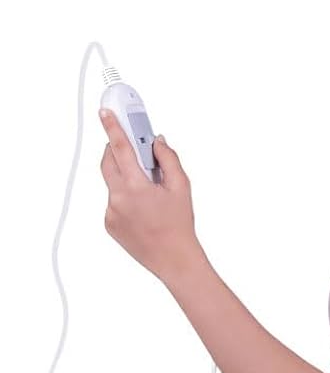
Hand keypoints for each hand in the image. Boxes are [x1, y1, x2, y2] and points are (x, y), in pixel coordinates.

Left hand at [99, 108, 201, 280]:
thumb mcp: (181, 187)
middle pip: (109, 162)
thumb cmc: (179, 225)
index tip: (105, 113)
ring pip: (112, 183)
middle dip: (118, 152)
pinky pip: (113, 201)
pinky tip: (143, 211)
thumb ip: (168, 159)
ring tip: (148, 194)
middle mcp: (118, 198)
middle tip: (134, 150)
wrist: (174, 259)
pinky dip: (125, 198)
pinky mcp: (109, 223)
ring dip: (125, 178)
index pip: (120, 148)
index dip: (112, 127)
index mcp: (135, 186)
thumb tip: (157, 142)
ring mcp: (110, 212)